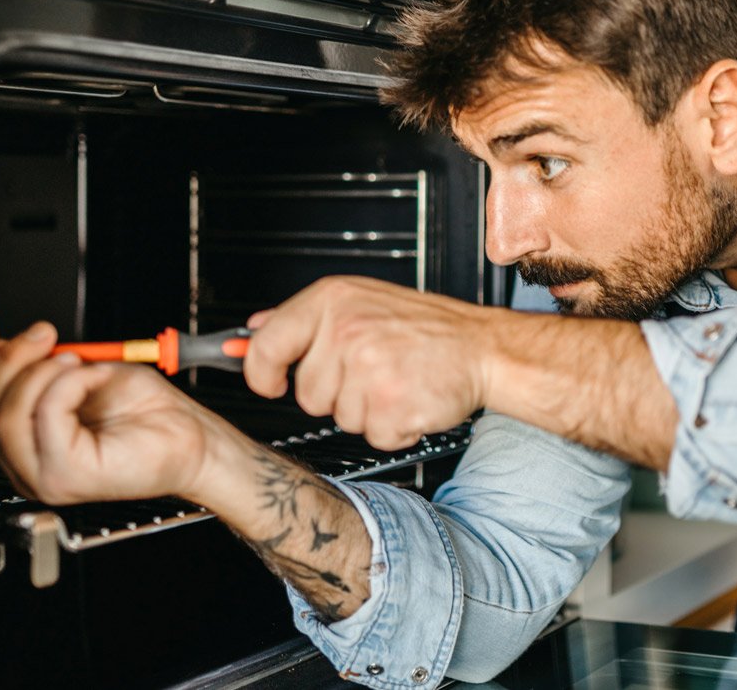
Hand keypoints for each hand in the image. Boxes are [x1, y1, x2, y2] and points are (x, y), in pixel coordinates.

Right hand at [0, 318, 229, 504]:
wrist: (192, 439)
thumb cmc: (147, 414)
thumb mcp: (83, 374)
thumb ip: (40, 366)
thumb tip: (6, 344)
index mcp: (30, 444)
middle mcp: (30, 466)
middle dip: (13, 361)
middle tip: (45, 337)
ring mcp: (46, 476)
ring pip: (9, 415)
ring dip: (43, 372)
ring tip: (77, 362)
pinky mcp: (67, 475)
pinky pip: (48, 414)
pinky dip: (71, 383)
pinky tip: (94, 378)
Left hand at [243, 276, 495, 450]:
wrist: (483, 348)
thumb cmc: (424, 328)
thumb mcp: (359, 301)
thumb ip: (303, 318)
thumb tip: (253, 330)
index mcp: (333, 300)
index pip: (266, 345)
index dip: (261, 372)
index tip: (270, 383)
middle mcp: (347, 330)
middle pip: (306, 393)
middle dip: (336, 393)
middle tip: (373, 370)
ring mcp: (369, 368)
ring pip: (339, 418)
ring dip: (367, 411)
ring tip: (396, 381)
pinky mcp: (391, 404)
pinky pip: (372, 435)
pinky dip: (393, 428)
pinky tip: (410, 400)